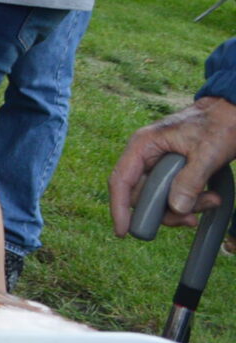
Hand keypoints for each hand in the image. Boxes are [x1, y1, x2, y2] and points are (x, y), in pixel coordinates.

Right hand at [108, 95, 235, 233]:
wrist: (234, 111)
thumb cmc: (219, 124)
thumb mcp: (207, 153)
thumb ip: (190, 180)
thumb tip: (176, 208)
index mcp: (144, 145)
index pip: (121, 181)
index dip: (119, 207)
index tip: (122, 231)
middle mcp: (146, 155)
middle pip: (143, 195)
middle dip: (166, 211)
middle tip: (191, 219)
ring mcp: (160, 163)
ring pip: (160, 197)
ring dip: (184, 207)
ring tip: (211, 201)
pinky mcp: (174, 169)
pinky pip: (174, 193)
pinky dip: (191, 201)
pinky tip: (210, 198)